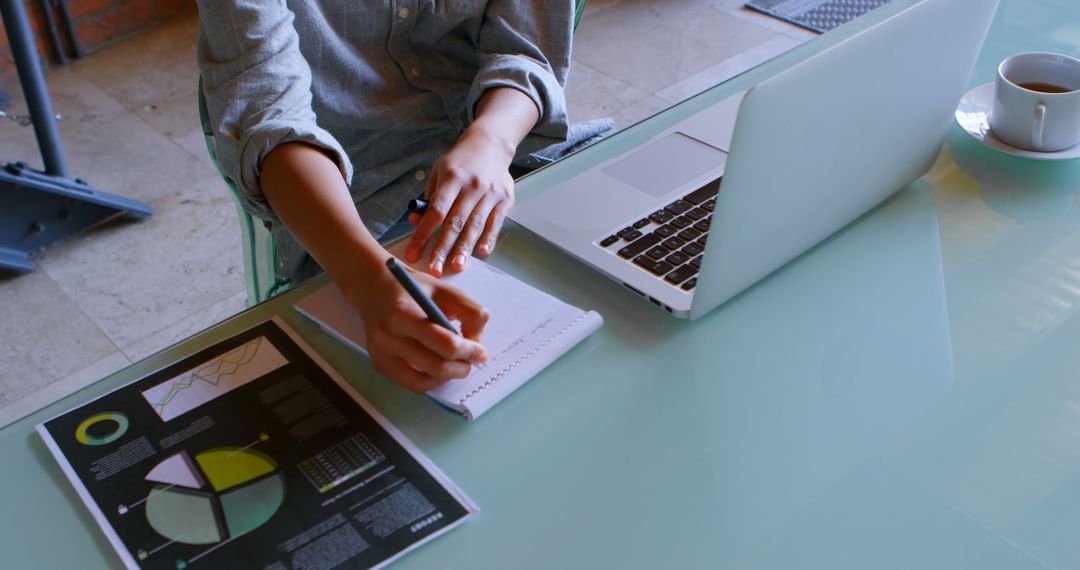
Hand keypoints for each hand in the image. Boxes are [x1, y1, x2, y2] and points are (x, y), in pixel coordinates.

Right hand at [344, 263, 489, 392]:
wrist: (374, 289)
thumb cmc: (412, 289)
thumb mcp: (445, 289)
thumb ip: (469, 310)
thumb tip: (477, 342)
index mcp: (403, 313)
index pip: (445, 344)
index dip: (469, 350)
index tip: (480, 351)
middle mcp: (387, 336)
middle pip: (435, 366)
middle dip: (461, 367)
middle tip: (472, 359)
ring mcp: (380, 353)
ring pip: (423, 381)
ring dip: (448, 377)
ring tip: (457, 364)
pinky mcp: (379, 364)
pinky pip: (411, 384)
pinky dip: (431, 381)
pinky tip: (439, 368)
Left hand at [405, 125, 514, 275]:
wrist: (490, 145)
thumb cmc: (460, 162)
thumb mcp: (439, 173)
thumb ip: (429, 197)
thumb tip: (417, 222)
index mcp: (452, 178)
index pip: (436, 211)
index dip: (423, 234)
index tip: (413, 253)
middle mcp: (472, 186)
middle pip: (455, 222)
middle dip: (443, 248)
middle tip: (434, 269)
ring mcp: (490, 193)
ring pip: (475, 225)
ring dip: (465, 248)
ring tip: (457, 266)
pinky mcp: (505, 199)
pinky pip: (496, 222)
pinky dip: (489, 238)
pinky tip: (483, 252)